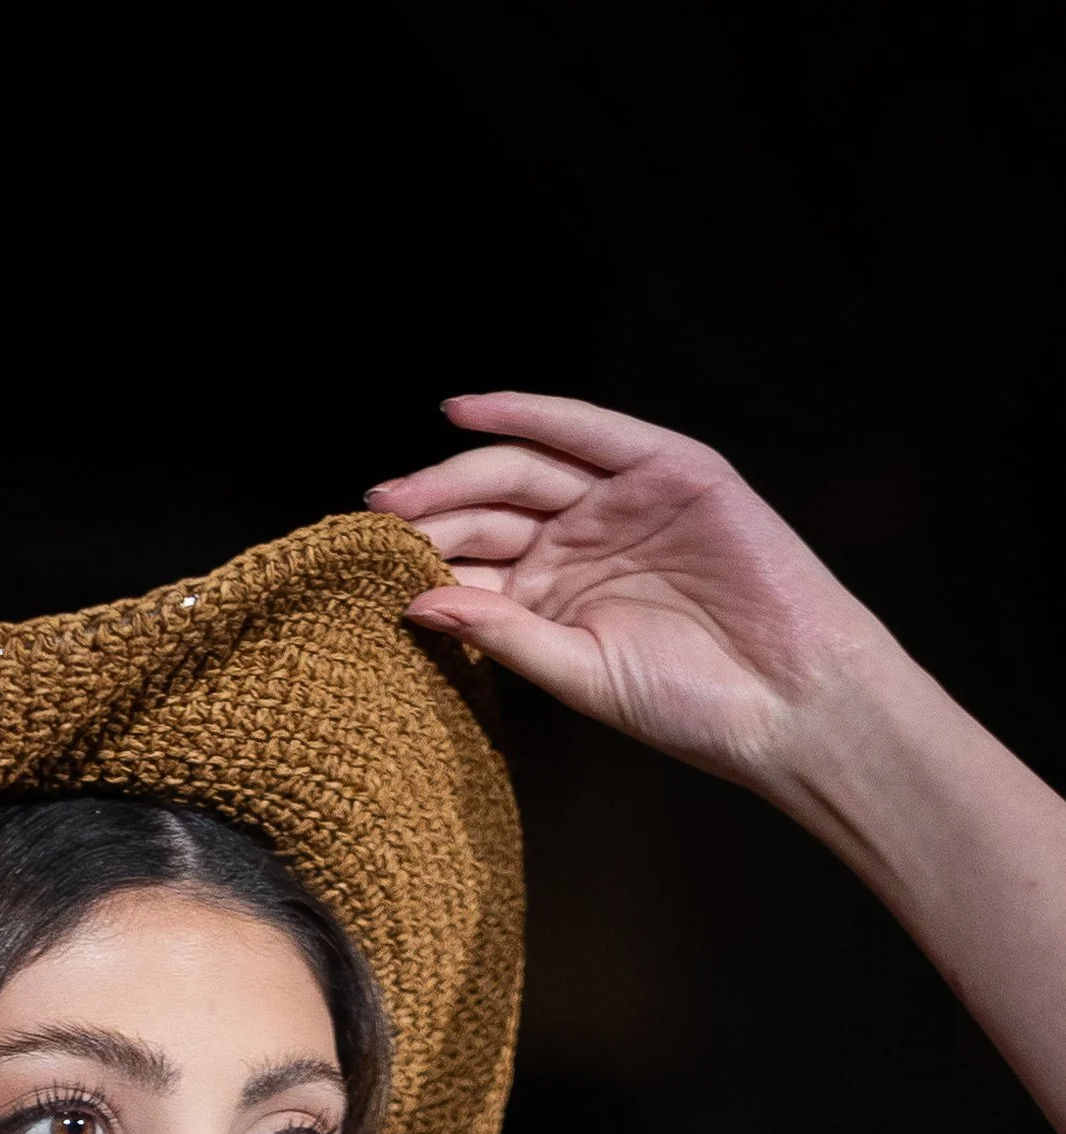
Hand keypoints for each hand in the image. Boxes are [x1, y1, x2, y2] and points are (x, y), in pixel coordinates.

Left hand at [368, 395, 906, 800]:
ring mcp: (622, 504)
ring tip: (402, 491)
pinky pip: (589, 431)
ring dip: (459, 470)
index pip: (472, 565)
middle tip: (374, 521)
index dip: (419, 560)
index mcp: (552, 597)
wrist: (789, 700)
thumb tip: (416, 603)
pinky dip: (530, 414)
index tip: (361, 567)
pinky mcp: (670, 469)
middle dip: (427, 511)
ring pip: (525, 471)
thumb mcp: (579, 673)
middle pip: (487, 511)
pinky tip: (467, 411)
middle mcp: (579, 544)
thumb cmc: (690, 704)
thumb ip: (502, 634)